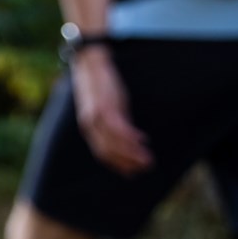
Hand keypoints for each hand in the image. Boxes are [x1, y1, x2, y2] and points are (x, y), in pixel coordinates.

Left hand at [71, 47, 151, 174]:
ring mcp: (97, 117)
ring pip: (114, 143)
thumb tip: (129, 137)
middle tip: (145, 168)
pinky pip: (119, 128)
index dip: (117, 164)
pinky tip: (143, 140)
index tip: (132, 173)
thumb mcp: (107, 108)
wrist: (92, 65)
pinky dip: (131, 137)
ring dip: (132, 153)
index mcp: (90, 128)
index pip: (103, 153)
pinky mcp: (106, 107)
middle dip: (127, 163)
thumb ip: (115, 122)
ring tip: (148, 158)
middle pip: (108, 152)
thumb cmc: (101, 87)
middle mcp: (91, 125)